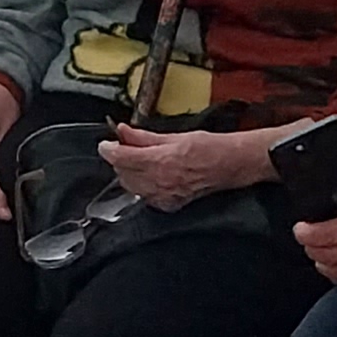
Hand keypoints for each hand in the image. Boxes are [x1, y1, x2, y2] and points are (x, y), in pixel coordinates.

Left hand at [99, 124, 264, 208]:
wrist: (231, 164)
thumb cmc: (209, 147)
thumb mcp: (175, 135)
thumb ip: (144, 136)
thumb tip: (123, 131)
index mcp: (160, 161)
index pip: (121, 158)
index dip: (108, 150)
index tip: (105, 144)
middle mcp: (160, 182)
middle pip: (122, 174)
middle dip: (120, 160)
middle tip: (125, 147)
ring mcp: (164, 196)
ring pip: (131, 187)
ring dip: (129, 173)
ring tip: (140, 161)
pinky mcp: (170, 205)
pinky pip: (145, 197)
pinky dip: (142, 186)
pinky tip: (152, 175)